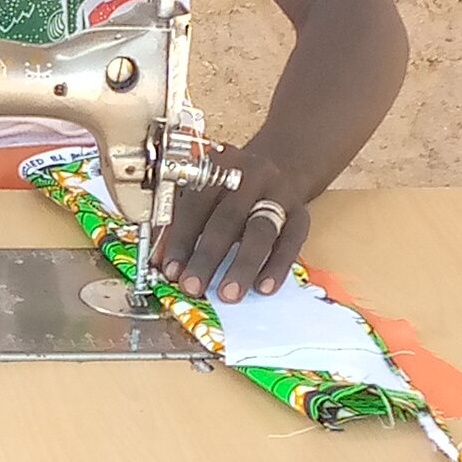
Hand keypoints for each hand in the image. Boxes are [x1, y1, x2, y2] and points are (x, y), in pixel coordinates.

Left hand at [160, 142, 308, 302]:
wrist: (279, 168)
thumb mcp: (206, 196)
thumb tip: (160, 263)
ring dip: (242, 265)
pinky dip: (277, 266)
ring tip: (229, 294)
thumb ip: (184, 226)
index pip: (195, 203)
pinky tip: (263, 288)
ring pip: (261, 230)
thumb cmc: (231, 192)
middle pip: (227, 218)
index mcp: (219, 167)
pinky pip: (291, 242)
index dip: (181, 238)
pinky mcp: (302, 214)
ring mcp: (280, 194)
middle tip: (193, 286)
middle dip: (208, 256)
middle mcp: (251, 176)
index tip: (170, 270)